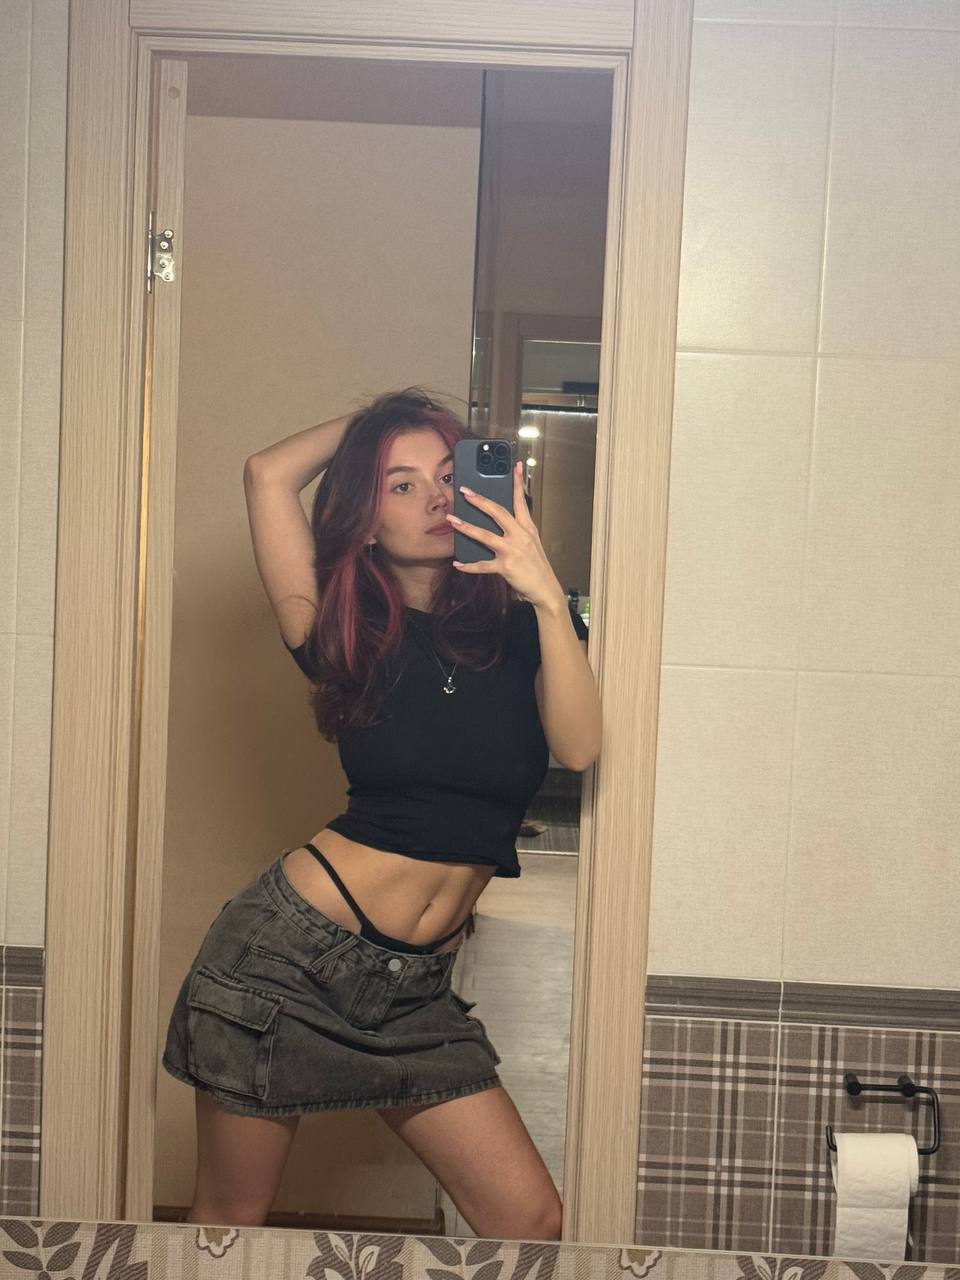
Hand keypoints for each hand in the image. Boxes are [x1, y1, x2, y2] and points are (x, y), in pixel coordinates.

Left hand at [447, 461, 565, 610]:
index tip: (514, 466)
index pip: (521, 501)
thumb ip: (518, 529)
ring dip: (467, 527)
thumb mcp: (532, 543)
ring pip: (485, 536)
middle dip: (480, 501)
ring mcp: (512, 551)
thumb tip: (501, 517)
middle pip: (498, 513)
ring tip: (452, 520)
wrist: (545, 589)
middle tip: (465, 491)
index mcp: (527, 528)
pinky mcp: (505, 567)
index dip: (517, 483)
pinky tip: (458, 564)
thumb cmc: (536, 566)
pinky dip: (469, 566)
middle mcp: (520, 536)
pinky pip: (483, 565)